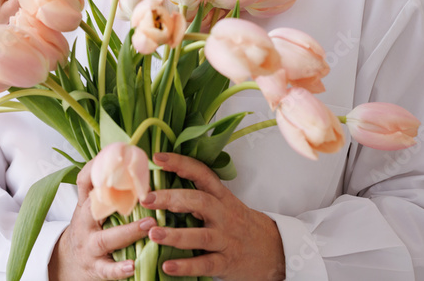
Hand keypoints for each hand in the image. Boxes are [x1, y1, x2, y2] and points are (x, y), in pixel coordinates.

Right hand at [48, 160, 153, 279]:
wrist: (68, 264)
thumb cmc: (88, 230)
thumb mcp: (91, 209)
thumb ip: (108, 190)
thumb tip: (133, 159)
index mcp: (85, 206)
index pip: (85, 181)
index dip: (98, 167)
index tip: (119, 154)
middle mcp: (85, 224)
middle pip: (95, 208)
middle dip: (115, 198)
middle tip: (142, 192)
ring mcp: (89, 247)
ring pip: (106, 239)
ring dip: (128, 232)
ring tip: (150, 226)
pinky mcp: (96, 268)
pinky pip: (107, 269)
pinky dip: (120, 269)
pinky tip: (133, 266)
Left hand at [141, 153, 284, 279]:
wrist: (276, 252)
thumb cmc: (242, 226)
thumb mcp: (226, 205)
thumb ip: (200, 197)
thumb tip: (161, 187)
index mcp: (222, 198)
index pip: (202, 174)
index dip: (181, 163)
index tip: (157, 158)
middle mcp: (224, 216)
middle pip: (199, 201)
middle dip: (171, 198)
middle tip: (146, 198)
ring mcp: (226, 240)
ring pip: (200, 236)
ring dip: (175, 235)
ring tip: (153, 233)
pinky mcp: (227, 263)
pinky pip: (206, 264)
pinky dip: (186, 266)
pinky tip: (167, 266)